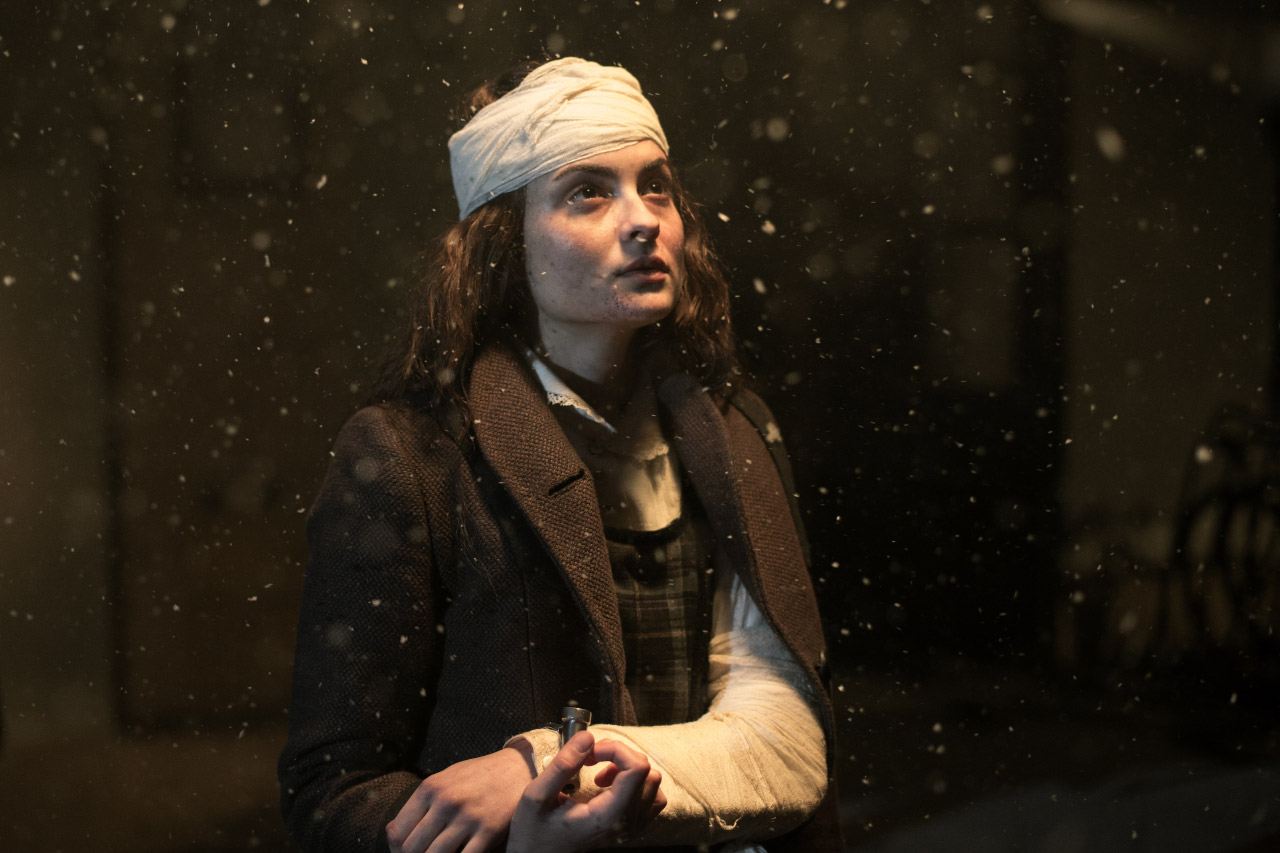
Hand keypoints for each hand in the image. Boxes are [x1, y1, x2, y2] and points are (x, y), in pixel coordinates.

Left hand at [386, 746, 533, 852]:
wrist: (518, 767)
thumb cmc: (478, 776)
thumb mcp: (445, 779)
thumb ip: (421, 804)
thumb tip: (393, 835)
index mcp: (430, 788)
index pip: (397, 833)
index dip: (397, 850)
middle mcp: (446, 802)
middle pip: (412, 849)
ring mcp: (467, 817)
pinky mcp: (488, 831)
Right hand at [506, 732, 665, 852]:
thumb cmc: (533, 831)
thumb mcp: (536, 796)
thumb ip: (563, 765)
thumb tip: (587, 737)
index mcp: (606, 816)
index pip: (637, 769)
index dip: (616, 749)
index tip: (591, 751)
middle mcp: (625, 824)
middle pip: (646, 772)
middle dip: (619, 754)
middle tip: (589, 759)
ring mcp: (631, 829)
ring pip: (653, 784)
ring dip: (629, 768)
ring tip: (601, 774)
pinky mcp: (630, 828)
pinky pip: (651, 797)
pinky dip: (635, 783)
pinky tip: (610, 785)